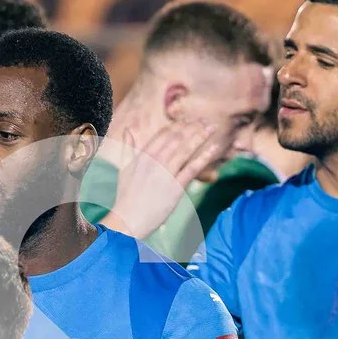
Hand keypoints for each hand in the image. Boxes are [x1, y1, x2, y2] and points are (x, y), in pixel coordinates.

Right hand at [97, 115, 226, 240]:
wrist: (129, 219)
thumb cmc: (126, 196)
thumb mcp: (124, 168)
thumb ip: (128, 147)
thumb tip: (127, 130)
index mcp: (143, 155)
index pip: (164, 134)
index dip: (178, 125)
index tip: (188, 119)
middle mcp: (155, 160)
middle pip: (177, 138)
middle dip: (192, 126)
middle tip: (205, 119)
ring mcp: (166, 172)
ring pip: (186, 149)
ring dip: (200, 136)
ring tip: (212, 127)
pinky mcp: (176, 186)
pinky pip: (193, 168)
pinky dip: (204, 156)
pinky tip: (214, 147)